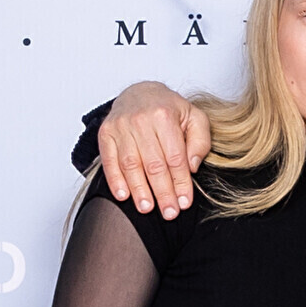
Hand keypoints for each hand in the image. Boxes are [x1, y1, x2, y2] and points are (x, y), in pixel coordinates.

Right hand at [97, 82, 211, 218]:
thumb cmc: (168, 109)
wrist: (139, 93)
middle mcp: (140, 120)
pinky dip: (115, 180)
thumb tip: (192, 167)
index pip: (175, 158)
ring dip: (139, 190)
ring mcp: (120, 126)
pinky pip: (109, 161)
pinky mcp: (105, 133)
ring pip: (131, 165)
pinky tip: (124, 196)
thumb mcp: (194, 118)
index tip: (184, 203)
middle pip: (153, 164)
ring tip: (147, 208)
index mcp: (164, 115)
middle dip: (163, 192)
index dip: (180, 183)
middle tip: (169, 213)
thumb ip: (200, 141)